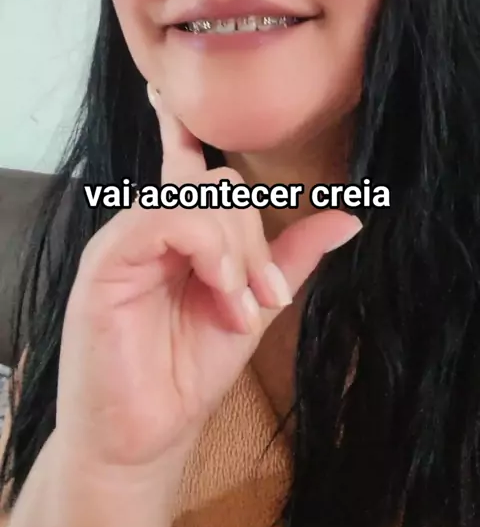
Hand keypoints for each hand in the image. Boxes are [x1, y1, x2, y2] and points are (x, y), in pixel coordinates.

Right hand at [55, 89, 361, 475]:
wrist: (146, 432)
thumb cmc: (189, 368)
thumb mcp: (254, 305)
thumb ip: (291, 257)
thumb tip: (350, 217)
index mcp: (179, 233)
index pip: (179, 164)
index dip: (177, 126)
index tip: (165, 94)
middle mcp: (149, 226)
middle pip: (217, 184)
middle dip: (256, 237)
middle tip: (267, 297)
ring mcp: (125, 240)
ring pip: (196, 198)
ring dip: (237, 250)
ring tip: (240, 305)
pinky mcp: (107, 261)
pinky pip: (165, 221)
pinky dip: (209, 249)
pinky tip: (220, 287)